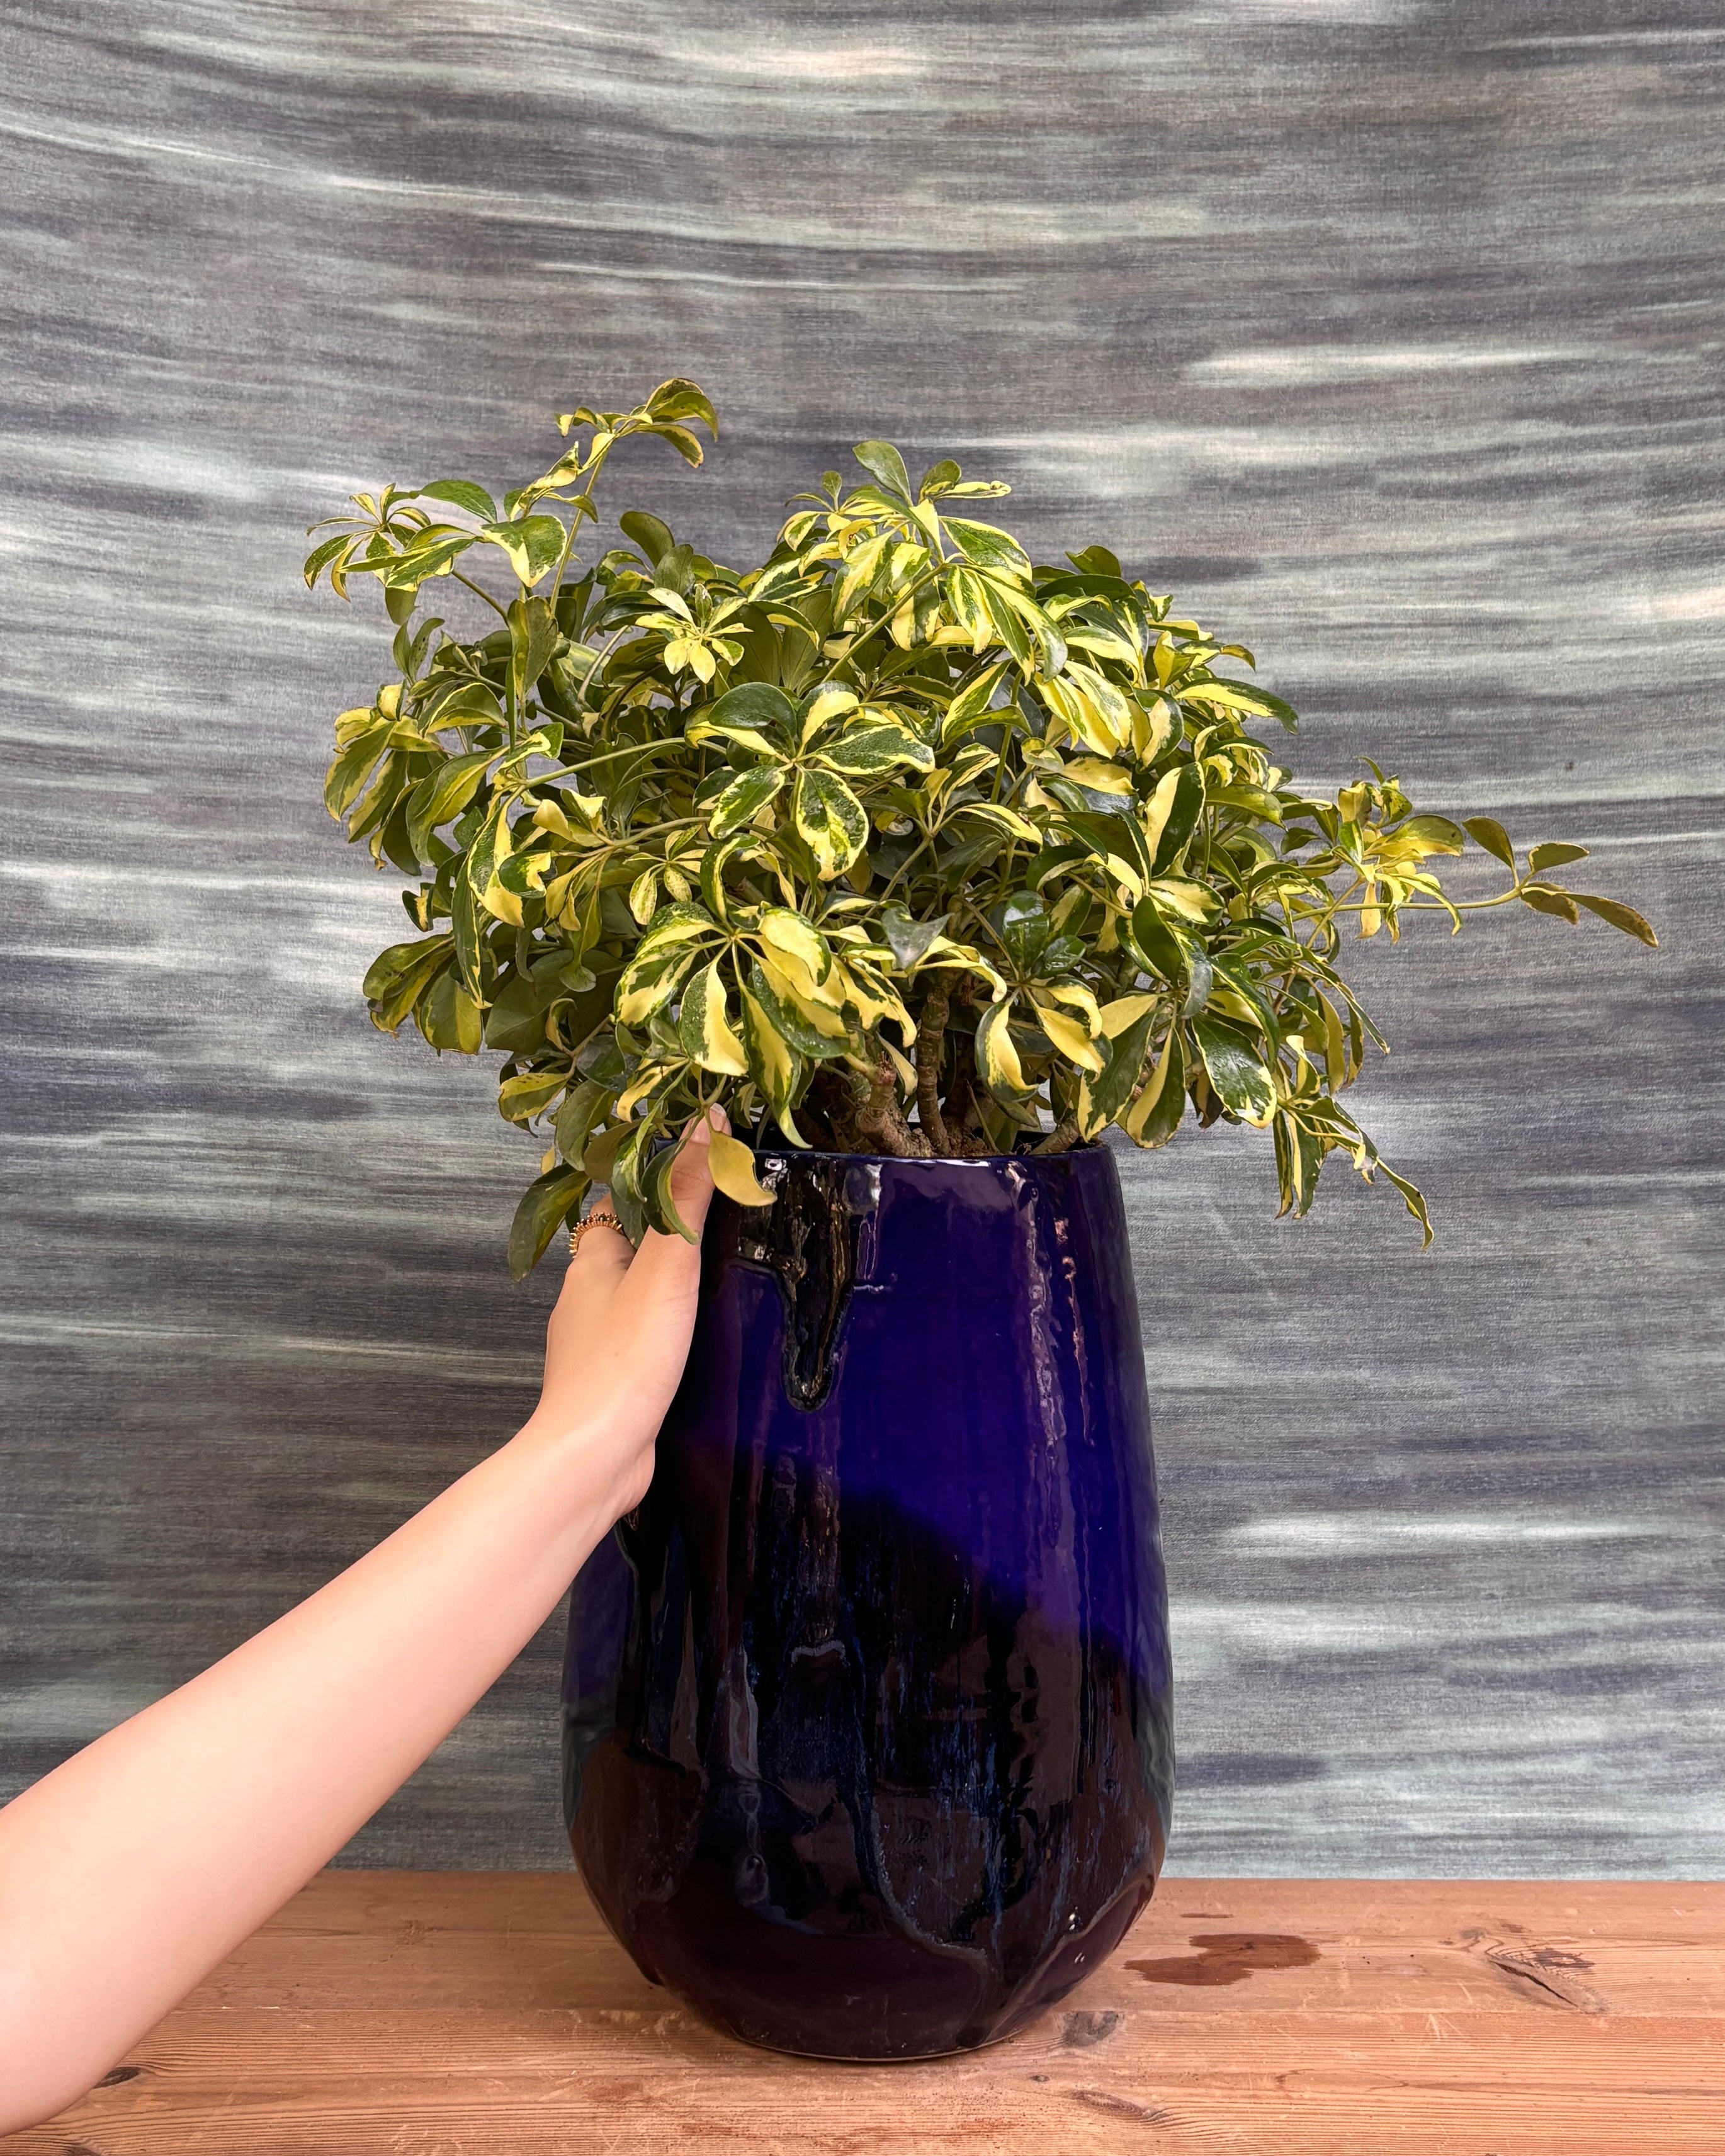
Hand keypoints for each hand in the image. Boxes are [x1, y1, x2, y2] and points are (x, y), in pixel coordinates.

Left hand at [532, 1108, 723, 1518]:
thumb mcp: (667, 1266)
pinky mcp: (613, 1382)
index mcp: (589, 1263)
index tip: (689, 1159)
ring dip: (667, 1282)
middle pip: (625, 1248)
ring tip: (719, 1269)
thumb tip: (705, 1120)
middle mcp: (585, 1299)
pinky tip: (697, 1335)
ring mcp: (595, 1344)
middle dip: (664, 1231)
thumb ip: (686, 1196)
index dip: (647, 1178)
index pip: (613, 1202)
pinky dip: (666, 1327)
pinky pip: (640, 1338)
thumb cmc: (625, 1358)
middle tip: (718, 1212)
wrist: (596, 1455)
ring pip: (633, 1296)